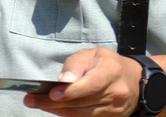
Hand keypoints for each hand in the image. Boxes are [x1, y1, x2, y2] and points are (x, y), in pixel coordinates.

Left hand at [23, 47, 141, 115]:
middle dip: (53, 103)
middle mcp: (115, 93)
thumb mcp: (93, 54)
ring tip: (38, 104)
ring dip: (57, 111)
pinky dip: (68, 115)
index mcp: (111, 71)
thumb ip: (76, 64)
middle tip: (31, 100)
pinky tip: (56, 109)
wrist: (135, 82)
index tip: (51, 93)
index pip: (90, 85)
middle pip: (81, 102)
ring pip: (81, 115)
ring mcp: (114, 110)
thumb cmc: (109, 64)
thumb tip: (63, 80)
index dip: (70, 91)